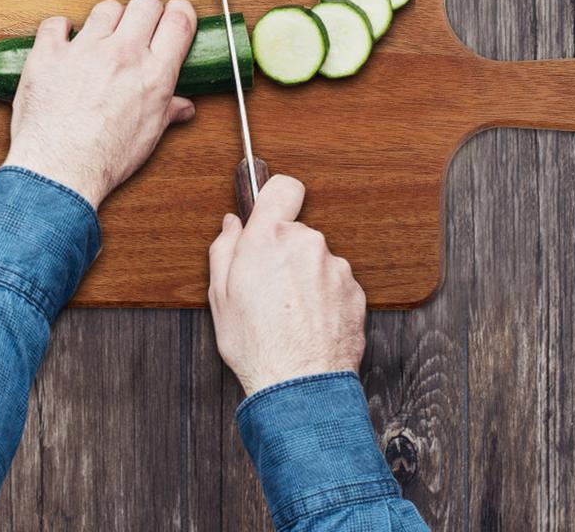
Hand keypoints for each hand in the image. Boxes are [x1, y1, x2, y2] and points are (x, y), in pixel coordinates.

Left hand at [5, 0, 197, 208]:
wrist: (59, 170)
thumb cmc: (105, 158)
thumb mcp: (148, 136)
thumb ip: (168, 111)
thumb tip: (183, 107)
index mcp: (154, 73)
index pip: (179, 20)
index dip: (179, 11)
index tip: (173, 15)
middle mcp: (123, 54)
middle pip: (145, 4)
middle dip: (144, 12)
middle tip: (137, 28)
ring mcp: (85, 50)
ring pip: (105, 8)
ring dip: (106, 20)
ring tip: (100, 39)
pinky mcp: (49, 53)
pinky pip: (56, 23)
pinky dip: (60, 30)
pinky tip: (64, 43)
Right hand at [208, 175, 366, 396]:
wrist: (299, 386)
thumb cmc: (256, 345)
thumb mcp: (219, 296)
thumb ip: (224, 249)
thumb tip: (232, 226)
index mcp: (269, 238)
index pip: (283, 187)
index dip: (276, 196)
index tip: (271, 210)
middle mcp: (307, 244)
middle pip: (297, 232)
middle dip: (284, 252)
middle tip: (269, 286)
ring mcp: (335, 267)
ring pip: (317, 260)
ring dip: (307, 277)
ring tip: (291, 313)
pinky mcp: (355, 292)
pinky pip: (336, 284)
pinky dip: (325, 298)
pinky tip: (310, 323)